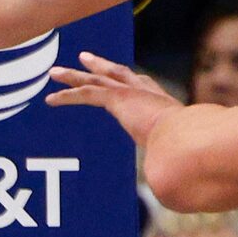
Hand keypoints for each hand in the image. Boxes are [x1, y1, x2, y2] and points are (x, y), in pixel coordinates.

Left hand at [49, 51, 183, 147]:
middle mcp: (145, 91)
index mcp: (161, 101)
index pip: (142, 83)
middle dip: (100, 65)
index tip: (122, 72)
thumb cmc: (187, 149)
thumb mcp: (179, 150)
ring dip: (73, 76)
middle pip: (116, 73)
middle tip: (84, 58)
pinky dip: (67, 96)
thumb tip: (176, 178)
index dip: (129, 77)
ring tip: (55, 72)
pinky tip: (50, 99)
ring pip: (95, 80)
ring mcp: (131, 92)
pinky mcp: (117, 98)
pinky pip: (86, 94)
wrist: (185, 138)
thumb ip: (174, 157)